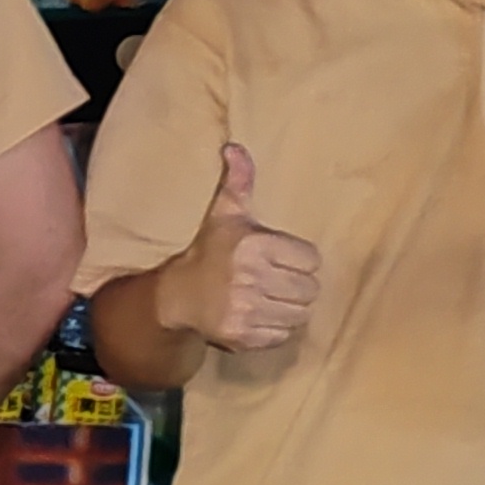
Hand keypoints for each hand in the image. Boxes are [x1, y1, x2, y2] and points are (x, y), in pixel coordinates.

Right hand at [150, 143, 320, 352]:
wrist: (174, 295)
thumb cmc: (207, 251)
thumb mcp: (223, 214)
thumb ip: (238, 181)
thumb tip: (235, 147)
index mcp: (253, 245)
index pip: (311, 260)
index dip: (297, 260)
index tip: (279, 259)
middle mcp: (251, 279)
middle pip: (310, 290)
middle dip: (296, 286)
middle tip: (276, 281)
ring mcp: (246, 310)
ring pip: (300, 314)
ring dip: (289, 308)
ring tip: (270, 298)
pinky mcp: (243, 336)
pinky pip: (283, 335)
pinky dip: (275, 329)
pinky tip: (258, 315)